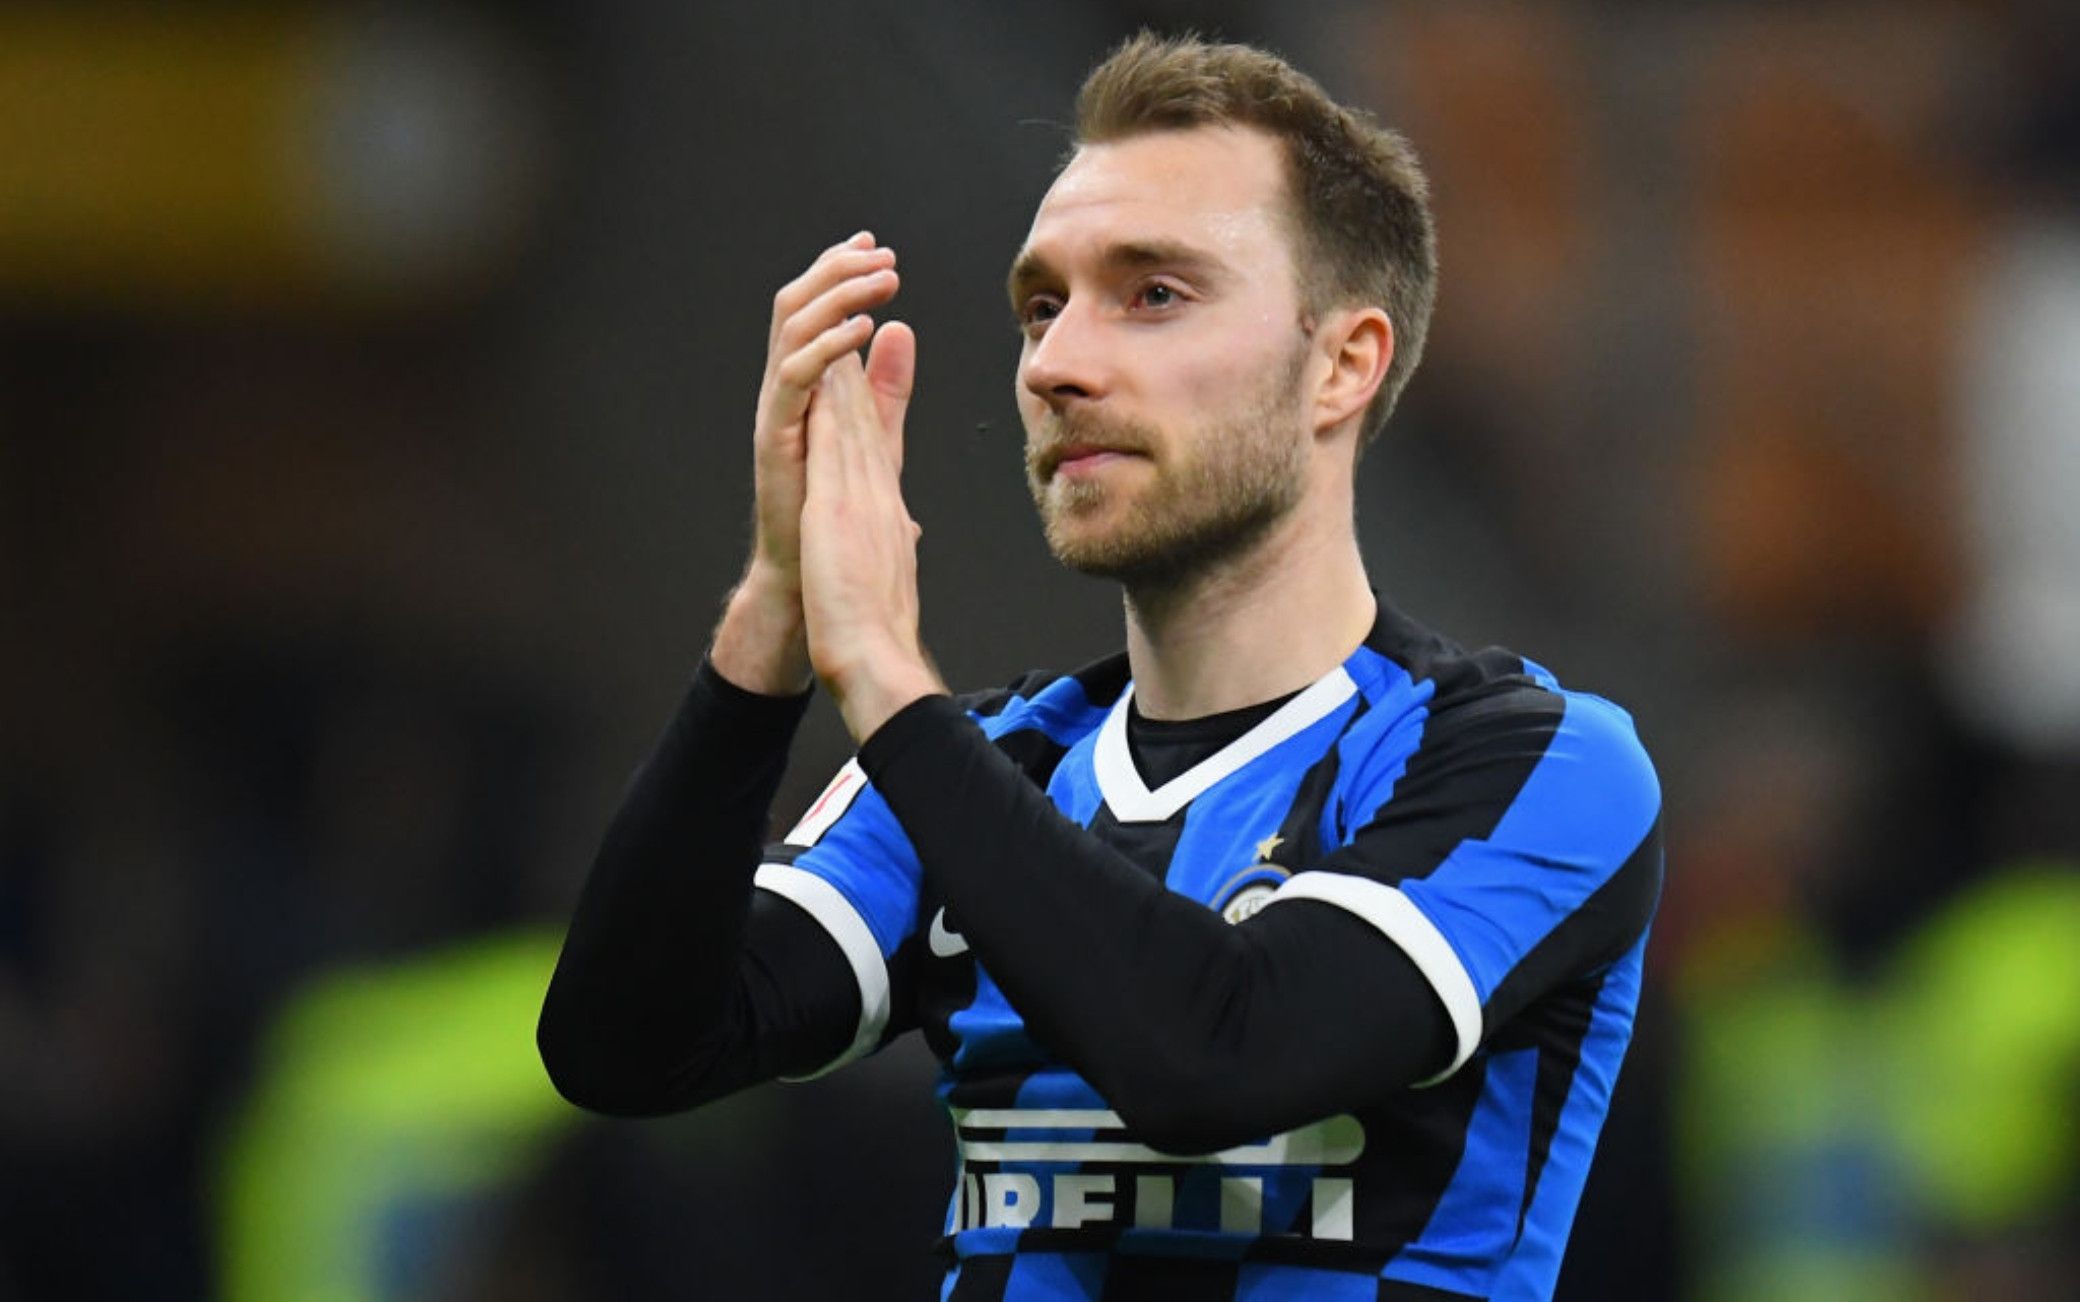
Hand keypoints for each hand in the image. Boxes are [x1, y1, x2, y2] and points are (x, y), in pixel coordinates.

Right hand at [714, 232, 911, 693]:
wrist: (816, 580)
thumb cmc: (838, 517)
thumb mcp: (873, 435)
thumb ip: (886, 386)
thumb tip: (899, 333)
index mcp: (806, 385)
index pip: (815, 310)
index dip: (839, 271)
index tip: (875, 244)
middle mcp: (785, 390)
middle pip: (796, 304)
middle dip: (837, 270)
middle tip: (881, 254)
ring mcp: (777, 412)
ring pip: (791, 328)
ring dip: (837, 295)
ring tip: (880, 281)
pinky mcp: (776, 438)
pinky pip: (794, 376)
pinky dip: (827, 346)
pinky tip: (860, 330)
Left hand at [799, 342, 943, 740]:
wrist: (876, 655)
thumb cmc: (878, 625)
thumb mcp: (889, 567)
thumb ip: (897, 536)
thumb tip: (908, 524)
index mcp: (884, 505)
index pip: (877, 434)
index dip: (874, 385)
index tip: (872, 343)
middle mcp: (877, 491)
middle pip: (868, 413)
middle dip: (864, 357)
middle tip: (865, 306)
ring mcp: (861, 494)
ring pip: (854, 415)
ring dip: (849, 360)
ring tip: (847, 315)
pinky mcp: (839, 505)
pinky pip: (836, 442)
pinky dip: (833, 403)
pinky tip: (826, 368)